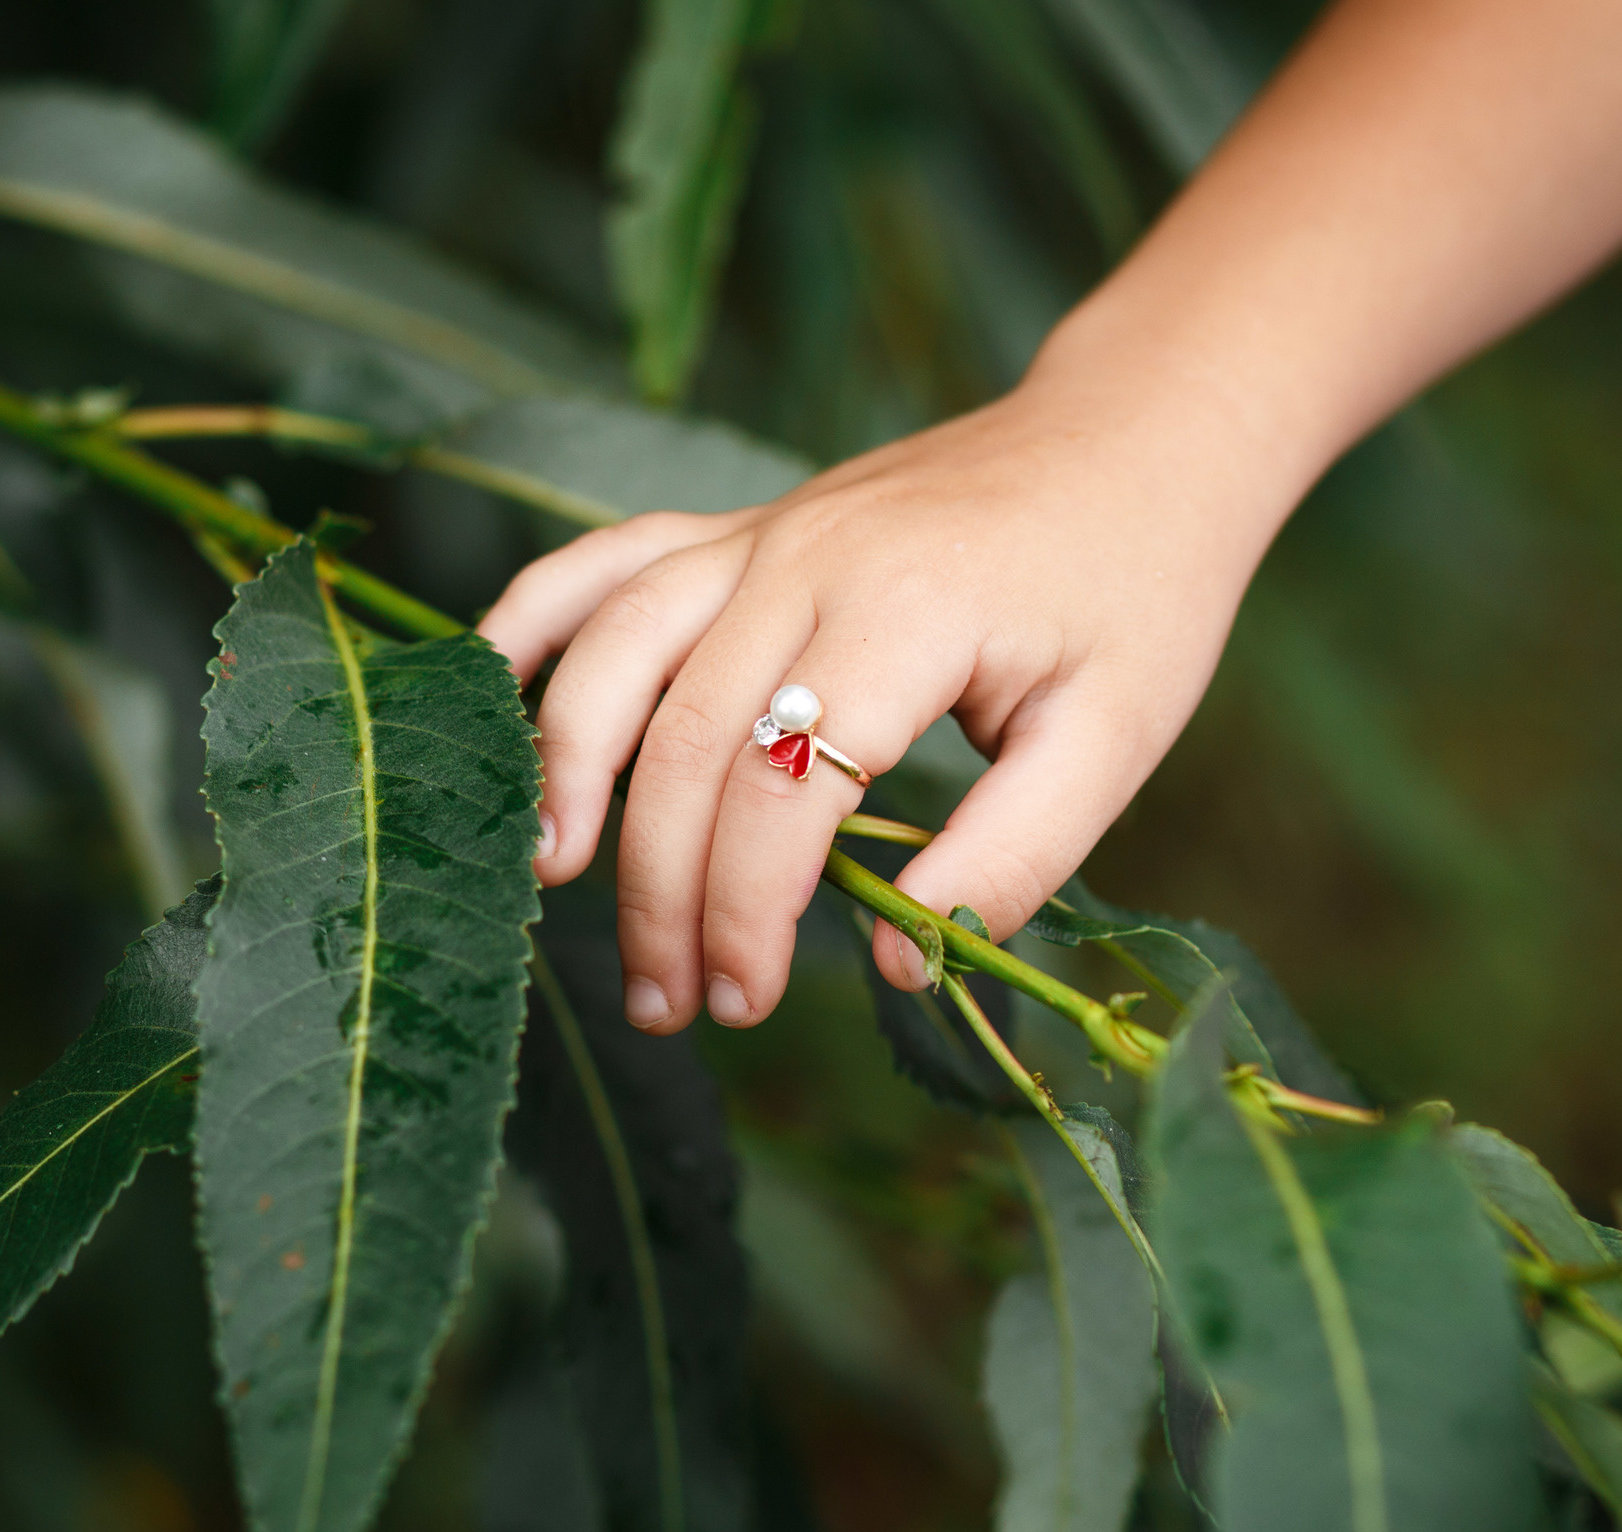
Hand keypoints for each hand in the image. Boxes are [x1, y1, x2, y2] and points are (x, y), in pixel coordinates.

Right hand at [478, 367, 1277, 1031]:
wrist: (1131, 439)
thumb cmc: (1133, 594)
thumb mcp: (1113, 738)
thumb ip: (1011, 856)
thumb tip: (900, 961)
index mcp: (906, 611)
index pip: (784, 783)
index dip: (748, 908)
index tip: (747, 1000)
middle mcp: (808, 559)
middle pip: (684, 736)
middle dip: (657, 886)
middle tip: (666, 1003)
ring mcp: (761, 532)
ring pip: (618, 649)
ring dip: (567, 767)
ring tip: (549, 881)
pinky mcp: (739, 526)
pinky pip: (603, 563)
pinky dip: (530, 622)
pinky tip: (488, 699)